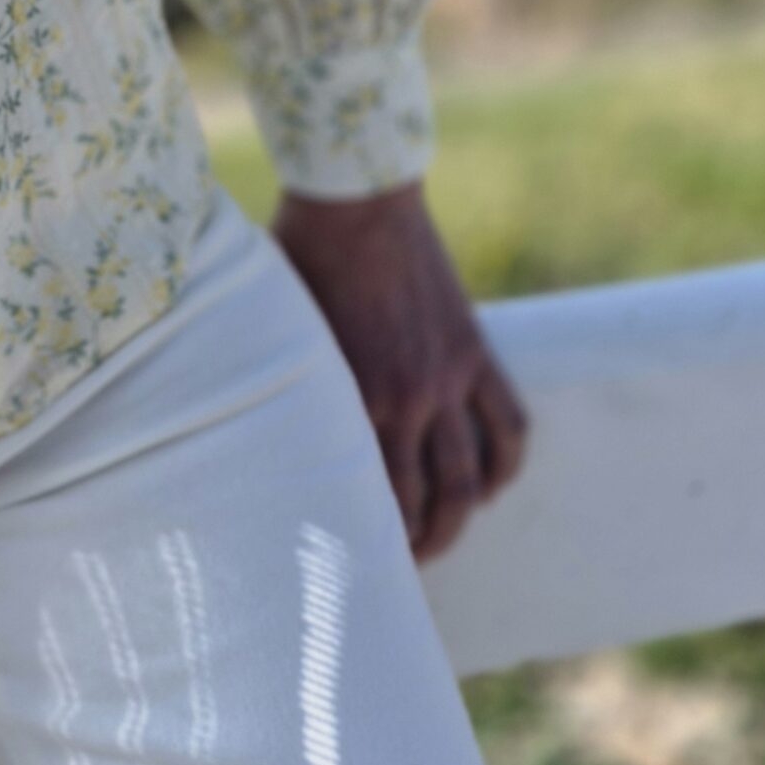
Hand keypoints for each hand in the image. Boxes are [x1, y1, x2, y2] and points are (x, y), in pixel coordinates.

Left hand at [271, 183, 528, 561]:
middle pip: (430, 503)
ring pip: (471, 479)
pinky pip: (509, 426)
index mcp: (352, 399)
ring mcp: (448, 378)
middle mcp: (406, 400)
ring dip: (461, 519)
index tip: (352, 561)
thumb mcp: (279, 331)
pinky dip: (504, 465)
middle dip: (420, 546)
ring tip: (443, 535)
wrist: (355, 197)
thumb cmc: (297, 258)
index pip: (372, 498)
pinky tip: (489, 485)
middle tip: (401, 566)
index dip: (368, 540)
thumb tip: (255, 428)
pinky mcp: (476, 352)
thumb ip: (289, 384)